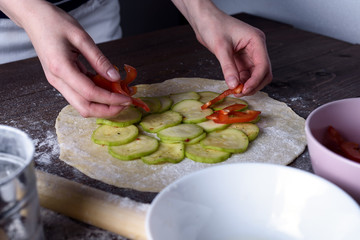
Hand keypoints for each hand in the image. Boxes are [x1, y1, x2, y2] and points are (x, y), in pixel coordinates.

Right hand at [0, 0, 130, 117]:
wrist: (34, 18)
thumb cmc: (54, 22)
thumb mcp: (81, 37)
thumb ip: (99, 59)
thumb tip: (115, 77)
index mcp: (61, 68)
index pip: (90, 93)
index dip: (110, 99)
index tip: (126, 99)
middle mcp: (57, 80)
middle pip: (84, 107)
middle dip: (107, 110)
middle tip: (125, 103)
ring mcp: (58, 82)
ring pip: (82, 104)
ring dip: (102, 105)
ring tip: (120, 97)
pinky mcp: (61, 80)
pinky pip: (80, 95)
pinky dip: (96, 96)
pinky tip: (109, 89)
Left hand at [172, 0, 271, 94]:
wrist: (204, 20)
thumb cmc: (213, 26)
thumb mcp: (220, 47)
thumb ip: (228, 67)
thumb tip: (233, 85)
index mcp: (256, 41)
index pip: (263, 65)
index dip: (255, 81)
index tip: (244, 90)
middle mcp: (256, 48)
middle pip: (263, 72)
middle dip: (253, 85)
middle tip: (239, 93)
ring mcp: (249, 54)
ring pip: (254, 75)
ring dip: (246, 85)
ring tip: (234, 91)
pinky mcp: (241, 59)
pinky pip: (245, 74)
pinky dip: (240, 81)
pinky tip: (232, 86)